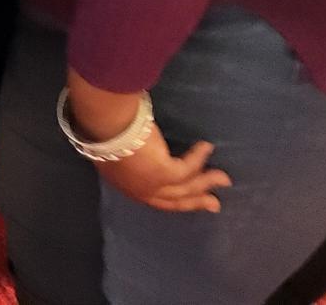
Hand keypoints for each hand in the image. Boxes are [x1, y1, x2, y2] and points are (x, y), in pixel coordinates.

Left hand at [94, 127, 231, 213]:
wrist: (101, 121)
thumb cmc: (104, 125)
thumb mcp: (116, 147)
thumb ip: (129, 153)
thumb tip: (143, 147)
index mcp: (125, 184)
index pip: (152, 198)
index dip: (171, 199)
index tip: (186, 197)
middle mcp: (138, 190)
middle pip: (172, 202)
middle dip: (195, 202)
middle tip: (214, 204)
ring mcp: (152, 185)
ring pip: (186, 189)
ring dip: (206, 183)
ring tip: (223, 178)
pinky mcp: (164, 174)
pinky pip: (188, 168)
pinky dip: (199, 157)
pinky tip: (206, 146)